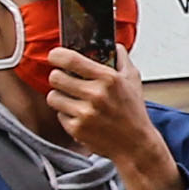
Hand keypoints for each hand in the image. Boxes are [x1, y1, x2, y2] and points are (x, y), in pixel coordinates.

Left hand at [42, 46, 181, 189]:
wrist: (135, 144)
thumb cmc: (133, 112)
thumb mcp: (133, 80)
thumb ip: (121, 58)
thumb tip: (114, 44)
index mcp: (108, 79)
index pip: (71, 59)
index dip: (57, 55)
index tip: (55, 56)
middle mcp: (95, 95)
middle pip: (55, 77)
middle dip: (58, 77)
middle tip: (65, 80)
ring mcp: (84, 113)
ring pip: (53, 97)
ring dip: (60, 97)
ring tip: (73, 99)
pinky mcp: (77, 129)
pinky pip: (59, 115)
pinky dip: (66, 114)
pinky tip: (80, 115)